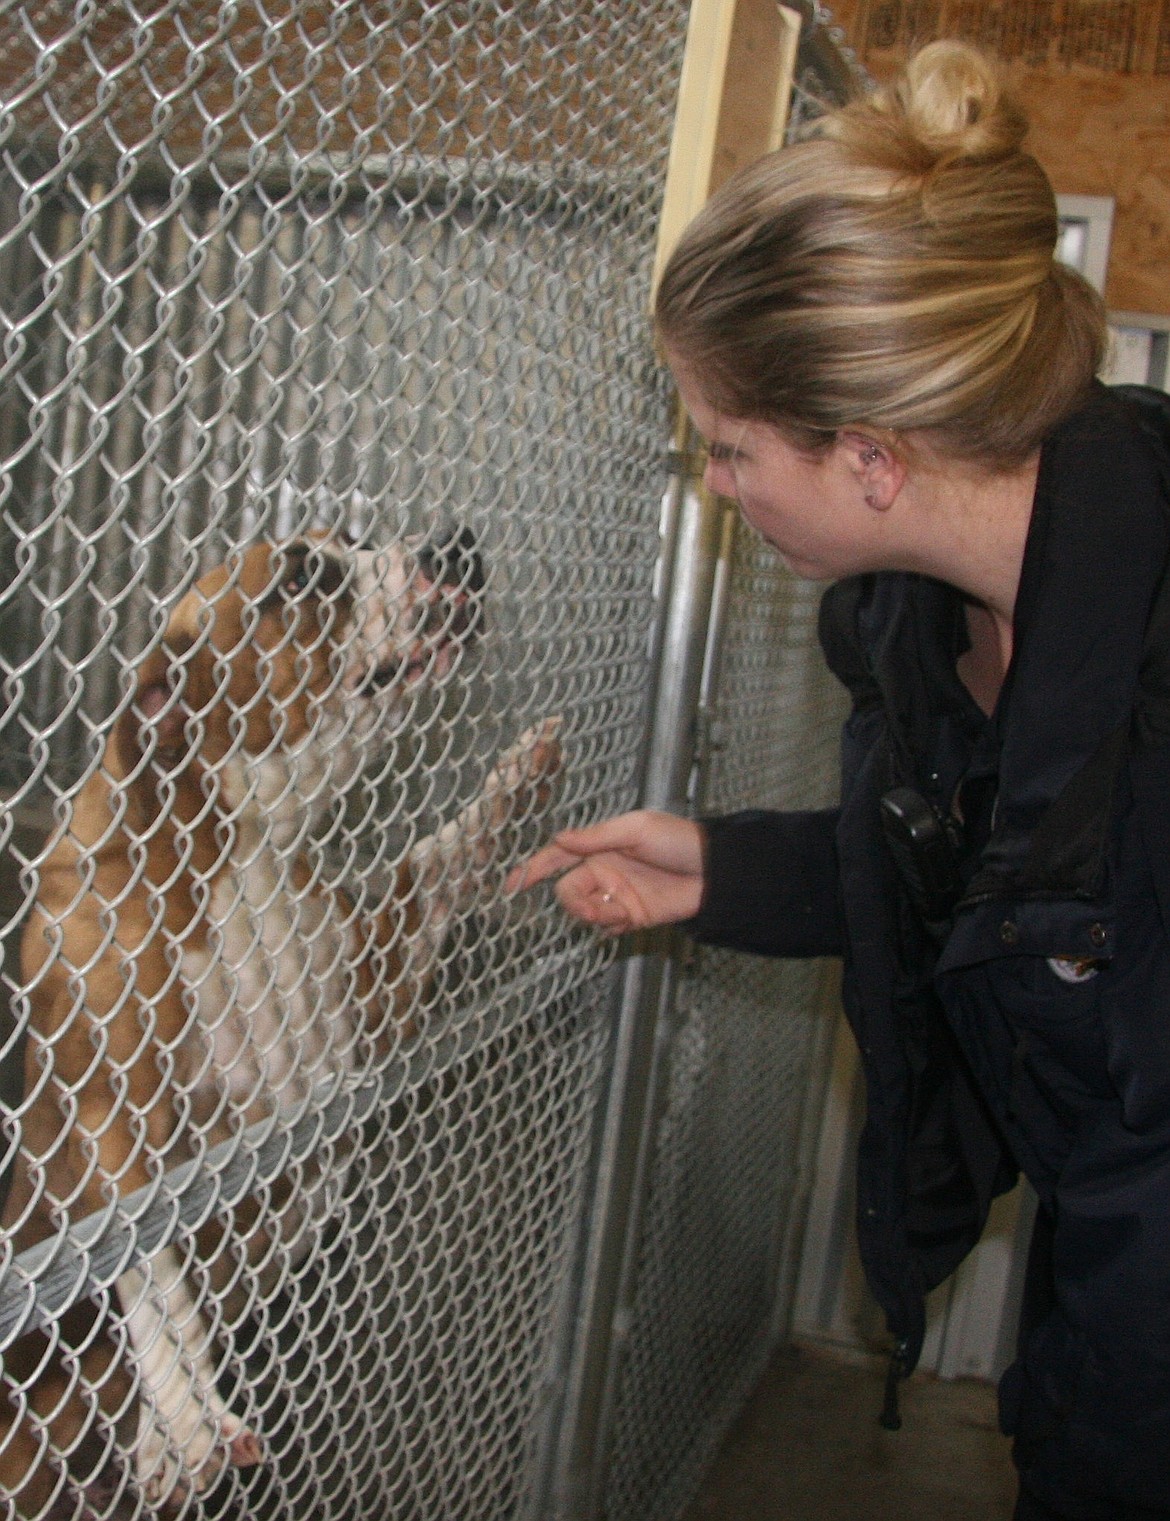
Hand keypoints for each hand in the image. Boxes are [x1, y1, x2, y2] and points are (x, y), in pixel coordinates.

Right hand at [506, 810, 704, 934]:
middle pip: (568, 892)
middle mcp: (605, 871)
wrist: (714, 871)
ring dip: (595, 916)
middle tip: (593, 909)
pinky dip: (611, 927)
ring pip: (585, 912)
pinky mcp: (632, 917)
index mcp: (601, 847)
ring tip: (619, 913)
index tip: (511, 886)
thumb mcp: (636, 829)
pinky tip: (629, 919)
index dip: (533, 870)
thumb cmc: (678, 840)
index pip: (558, 858)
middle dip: (574, 903)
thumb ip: (595, 837)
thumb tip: (559, 838)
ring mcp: (617, 895)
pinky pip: (607, 927)